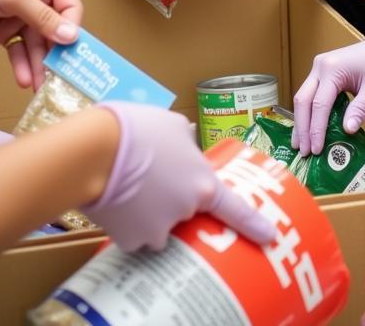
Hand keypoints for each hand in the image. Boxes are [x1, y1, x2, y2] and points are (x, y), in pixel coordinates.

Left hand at [0, 0, 82, 89]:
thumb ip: (43, 17)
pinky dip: (23, 64)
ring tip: (40, 87)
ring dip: (40, 64)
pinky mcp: (5, 30)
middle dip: (56, 53)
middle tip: (60, 79)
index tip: (71, 53)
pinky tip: (24, 80)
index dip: (72, 30)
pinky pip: (20, 50)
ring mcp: (22, 14)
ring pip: (38, 43)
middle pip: (56, 29)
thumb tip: (72, 36)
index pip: (71, 6)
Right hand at [80, 102, 276, 252]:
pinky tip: (117, 200)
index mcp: (202, 184)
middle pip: (186, 212)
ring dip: (150, 212)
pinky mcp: (131, 241)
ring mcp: (158, 230)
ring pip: (159, 226)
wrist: (95, 152)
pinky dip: (128, 222)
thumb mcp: (171, 123)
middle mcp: (185, 211)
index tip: (269, 236)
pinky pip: (135, 235)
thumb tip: (186, 142)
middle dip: (174, 200)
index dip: (253, 224)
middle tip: (154, 178)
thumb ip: (185, 140)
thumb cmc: (137, 130)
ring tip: (130, 186)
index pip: (234, 209)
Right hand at [292, 27, 364, 156]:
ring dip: (301, 121)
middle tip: (303, 151)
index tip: (316, 150)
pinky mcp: (321, 72)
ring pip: (303, 97)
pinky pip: (310, 94)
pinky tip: (307, 128)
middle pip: (303, 100)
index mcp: (331, 69)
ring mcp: (319, 68)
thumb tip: (346, 131)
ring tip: (300, 144)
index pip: (319, 104)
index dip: (316, 129)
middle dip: (302, 127)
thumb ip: (360, 109)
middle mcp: (319, 67)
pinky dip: (308, 112)